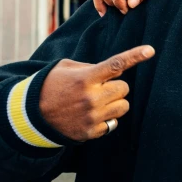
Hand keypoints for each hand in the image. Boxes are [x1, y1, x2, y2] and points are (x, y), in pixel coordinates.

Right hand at [39, 46, 155, 140]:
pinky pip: (114, 123)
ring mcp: (92, 116)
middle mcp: (91, 97)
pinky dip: (106, 119)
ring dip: (114, 103)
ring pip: (123, 106)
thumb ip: (92, 67)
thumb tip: (117, 70)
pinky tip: (90, 115)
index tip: (150, 50)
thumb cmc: (51, 86)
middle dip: (114, 87)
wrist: (30, 116)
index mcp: (85, 78)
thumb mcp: (67, 68)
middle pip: (124, 88)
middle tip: (98, 88)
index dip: (135, 56)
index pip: (115, 65)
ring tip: (96, 102)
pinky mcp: (91, 131)